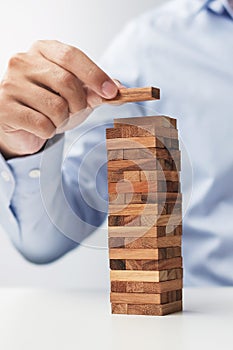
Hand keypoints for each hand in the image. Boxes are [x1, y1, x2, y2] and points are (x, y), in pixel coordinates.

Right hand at [0, 40, 117, 158]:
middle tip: (74, 110)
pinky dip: (49, 131)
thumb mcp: (77, 95)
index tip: (112, 92)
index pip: (72, 56)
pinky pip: (42, 125)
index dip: (95, 75)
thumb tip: (120, 90)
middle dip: (79, 103)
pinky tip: (41, 127)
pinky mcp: (5, 109)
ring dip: (63, 120)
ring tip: (53, 118)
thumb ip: (96, 91)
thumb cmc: (50, 104)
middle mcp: (23, 62)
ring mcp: (10, 84)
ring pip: (56, 107)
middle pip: (67, 82)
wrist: (22, 125)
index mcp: (42, 50)